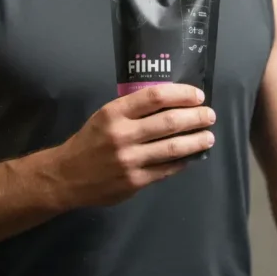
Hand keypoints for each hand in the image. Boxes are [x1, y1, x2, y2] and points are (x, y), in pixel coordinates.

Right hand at [54, 83, 214, 207]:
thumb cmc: (90, 141)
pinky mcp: (135, 181)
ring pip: (173, 147)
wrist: (66, 176)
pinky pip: (167, 169)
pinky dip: (182, 161)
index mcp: (114, 113)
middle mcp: (123, 134)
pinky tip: (191, 156)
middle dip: (195, 117)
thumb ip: (132, 110)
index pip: (155, 97)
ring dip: (196, 141)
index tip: (197, 95)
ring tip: (208, 136)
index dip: (181, 94)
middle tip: (209, 115)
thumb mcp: (105, 116)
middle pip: (169, 121)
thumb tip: (171, 104)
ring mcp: (130, 160)